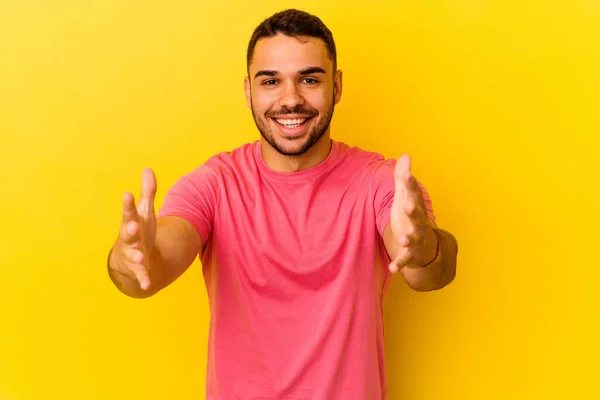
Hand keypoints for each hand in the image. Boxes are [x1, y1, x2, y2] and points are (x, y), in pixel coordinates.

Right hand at [109, 168, 156, 289]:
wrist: (130, 261)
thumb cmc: (139, 232)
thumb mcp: (145, 212)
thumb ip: (148, 192)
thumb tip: (148, 169)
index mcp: (131, 223)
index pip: (129, 212)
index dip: (129, 204)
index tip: (128, 194)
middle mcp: (129, 239)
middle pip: (128, 233)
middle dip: (129, 229)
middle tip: (132, 225)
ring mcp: (132, 255)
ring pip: (133, 255)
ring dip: (136, 255)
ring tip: (140, 255)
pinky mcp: (138, 270)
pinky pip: (141, 275)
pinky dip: (143, 279)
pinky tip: (147, 285)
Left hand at [389, 155, 438, 272]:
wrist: (426, 248)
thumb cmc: (412, 218)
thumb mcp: (405, 197)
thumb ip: (402, 179)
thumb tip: (405, 155)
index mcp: (416, 207)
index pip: (413, 193)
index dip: (410, 183)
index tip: (406, 173)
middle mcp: (419, 223)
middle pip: (418, 215)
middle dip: (414, 210)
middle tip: (408, 205)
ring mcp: (416, 239)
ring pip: (414, 238)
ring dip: (409, 238)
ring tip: (404, 238)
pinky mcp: (410, 255)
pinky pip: (405, 260)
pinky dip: (400, 264)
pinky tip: (392, 269)